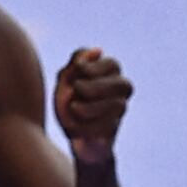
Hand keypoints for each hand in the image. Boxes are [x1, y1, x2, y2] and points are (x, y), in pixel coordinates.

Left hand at [55, 49, 132, 165]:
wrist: (70, 137)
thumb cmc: (68, 104)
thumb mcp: (65, 81)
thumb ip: (77, 63)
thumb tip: (99, 50)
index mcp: (110, 76)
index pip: (112, 65)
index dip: (96, 67)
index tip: (79, 71)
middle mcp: (120, 93)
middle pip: (121, 84)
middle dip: (96, 86)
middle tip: (77, 89)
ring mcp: (119, 112)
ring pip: (116, 106)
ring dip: (89, 107)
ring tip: (73, 109)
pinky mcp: (113, 132)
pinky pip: (107, 127)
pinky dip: (87, 127)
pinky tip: (76, 128)